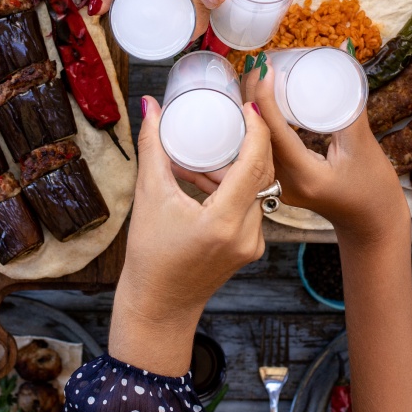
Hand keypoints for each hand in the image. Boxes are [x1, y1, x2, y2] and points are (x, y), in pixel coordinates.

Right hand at [108, 95, 272, 375]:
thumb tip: (151, 106)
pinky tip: (213, 178)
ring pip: (258, 190)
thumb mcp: (149, 196)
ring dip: (242, 165)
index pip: (255, 162)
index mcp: (225, 220)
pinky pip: (251, 206)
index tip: (248, 106)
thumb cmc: (150, 257)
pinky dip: (236, 187)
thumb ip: (152, 147)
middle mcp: (247, 232)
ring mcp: (252, 243)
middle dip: (252, 141)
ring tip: (216, 147)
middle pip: (263, 173)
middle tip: (236, 115)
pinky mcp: (250, 248)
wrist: (159, 306)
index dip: (256, 129)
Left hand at [243, 65, 406, 243]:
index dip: (265, 96)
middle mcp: (282, 182)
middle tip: (256, 64)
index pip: (273, 130)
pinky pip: (259, 151)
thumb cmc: (374, 189)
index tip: (266, 67)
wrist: (372, 226)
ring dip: (250, 110)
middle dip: (250, 97)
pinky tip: (254, 105)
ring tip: (253, 77)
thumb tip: (345, 54)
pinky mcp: (279, 183)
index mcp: (302, 174)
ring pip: (253, 142)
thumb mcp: (364, 145)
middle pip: (256, 134)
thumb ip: (352, 103)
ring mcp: (277, 186)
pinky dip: (256, 126)